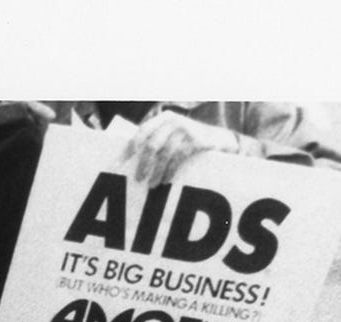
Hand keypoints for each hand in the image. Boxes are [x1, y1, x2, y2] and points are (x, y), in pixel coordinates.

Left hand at [119, 111, 236, 185]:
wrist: (219, 140)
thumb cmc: (189, 140)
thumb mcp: (172, 134)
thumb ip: (156, 139)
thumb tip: (130, 159)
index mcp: (164, 118)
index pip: (143, 131)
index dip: (131, 147)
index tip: (121, 162)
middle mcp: (174, 120)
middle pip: (151, 144)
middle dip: (143, 164)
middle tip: (138, 179)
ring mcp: (186, 129)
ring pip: (164, 154)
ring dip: (156, 172)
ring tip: (152, 185)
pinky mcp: (196, 140)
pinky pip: (177, 158)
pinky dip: (169, 171)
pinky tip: (165, 180)